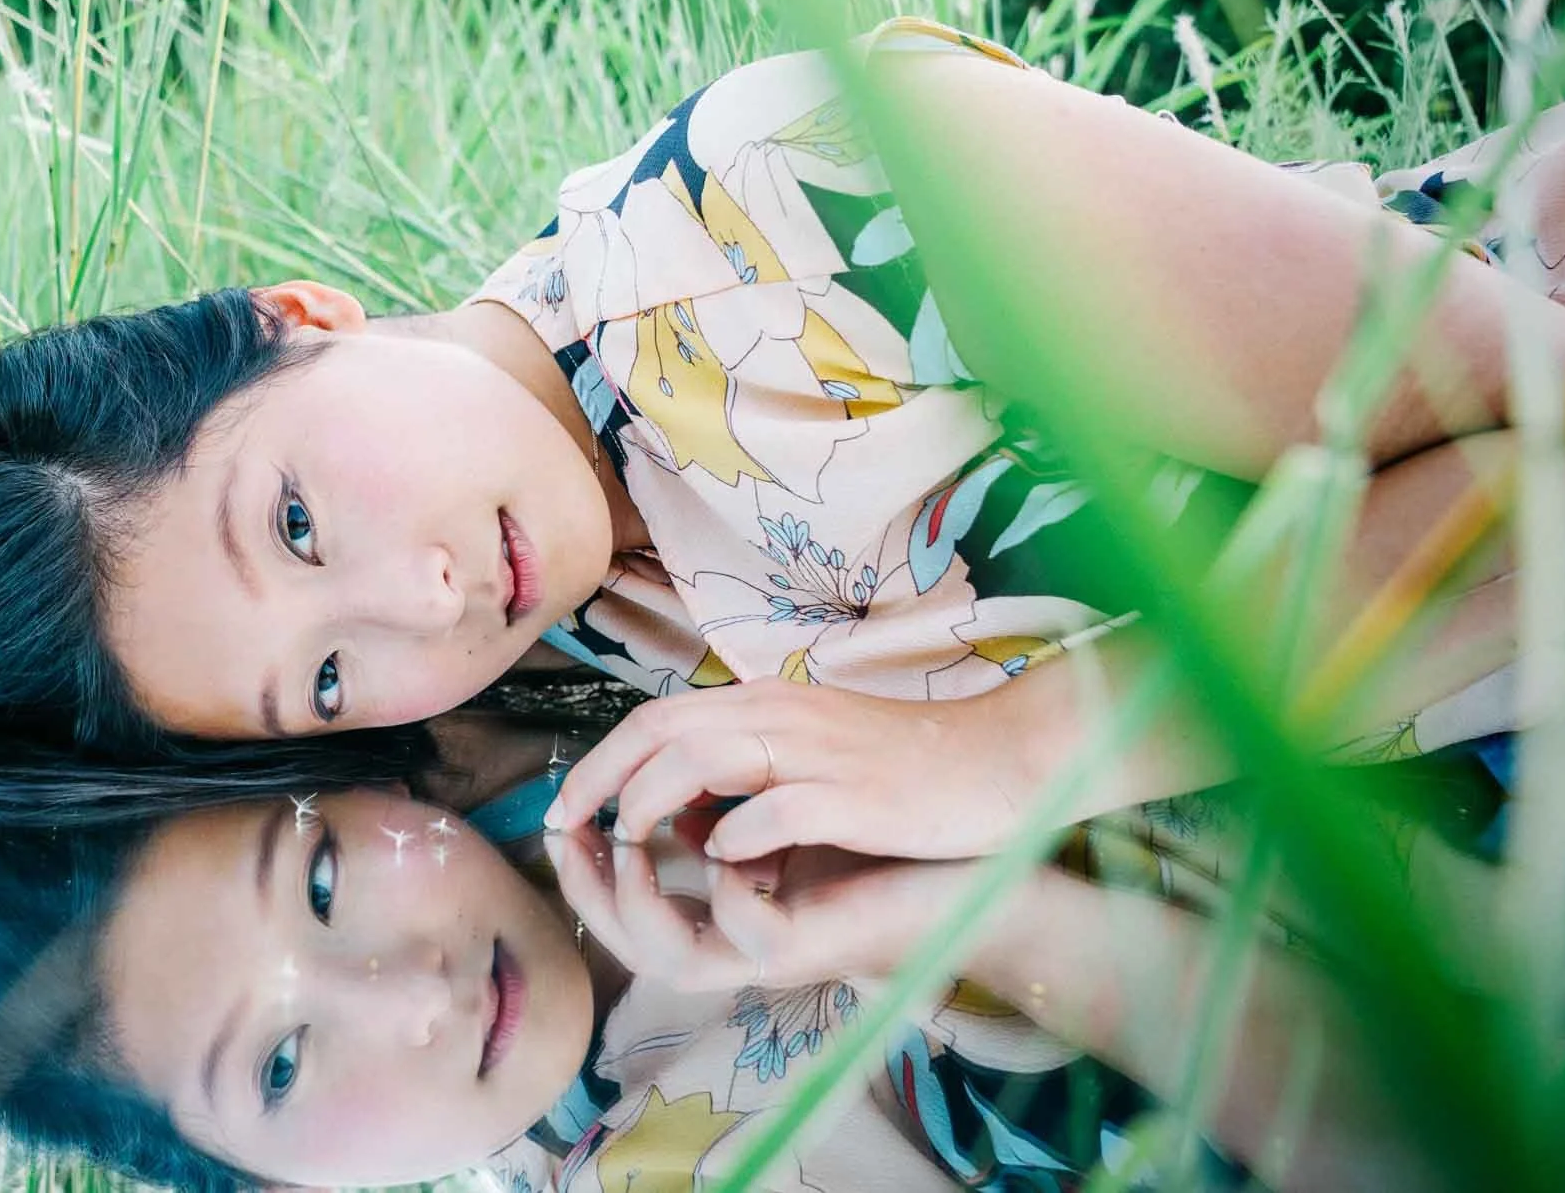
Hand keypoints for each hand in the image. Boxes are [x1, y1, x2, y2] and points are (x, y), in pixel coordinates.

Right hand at [542, 818, 984, 992]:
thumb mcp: (782, 810)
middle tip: (564, 829)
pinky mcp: (809, 948)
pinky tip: (724, 846)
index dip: (581, 861)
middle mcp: (732, 938)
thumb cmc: (878, 842)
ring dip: (634, 898)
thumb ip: (724, 809)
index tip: (561, 808)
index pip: (622, 906)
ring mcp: (766, 949)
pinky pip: (744, 931)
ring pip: (667, 954)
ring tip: (627, 840)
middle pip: (627, 941)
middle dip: (584, 887)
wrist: (964, 873)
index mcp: (719, 909)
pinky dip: (724, 888)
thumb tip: (666, 778)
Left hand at [545, 678, 1037, 862]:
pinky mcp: (853, 796)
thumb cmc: (903, 764)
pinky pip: (774, 810)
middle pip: (661, 731)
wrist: (1000, 761)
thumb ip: (744, 766)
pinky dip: (735, 836)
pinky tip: (721, 862)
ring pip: (702, 760)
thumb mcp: (810, 749)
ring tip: (632, 845)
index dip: (601, 760)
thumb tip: (677, 806)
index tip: (564, 806)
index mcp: (766, 702)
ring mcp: (816, 753)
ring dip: (652, 803)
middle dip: (601, 780)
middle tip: (563, 826)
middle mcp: (781, 715)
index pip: (657, 717)